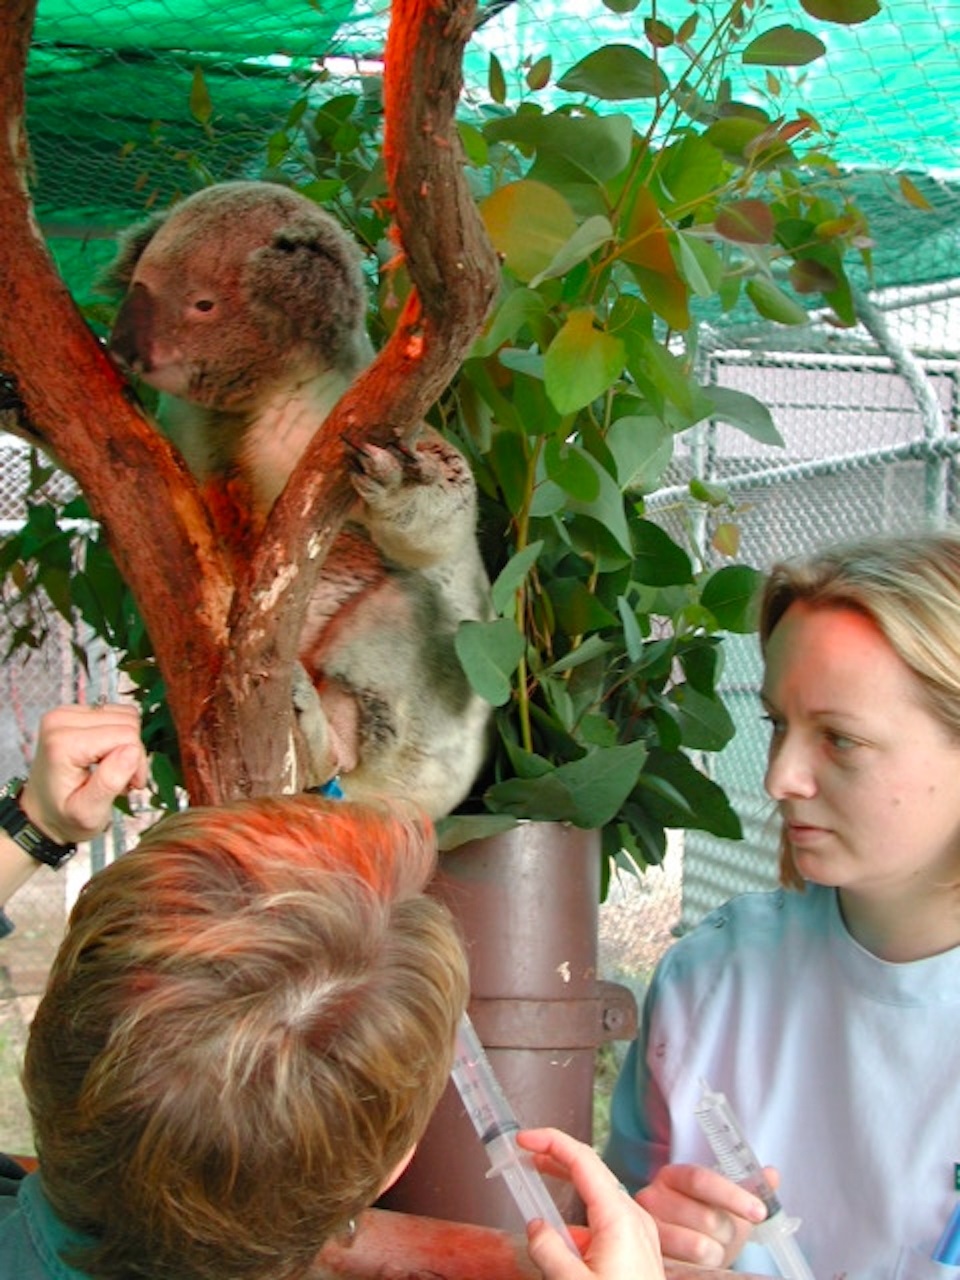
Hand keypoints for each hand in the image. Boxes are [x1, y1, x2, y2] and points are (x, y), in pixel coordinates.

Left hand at [18, 704, 147, 845]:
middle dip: (133, 753)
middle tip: (121, 780)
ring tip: (114, 769)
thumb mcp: (88, 813)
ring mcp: (65, 713)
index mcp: (63, 743)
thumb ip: (109, 782)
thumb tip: (132, 751)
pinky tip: (108, 756)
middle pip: (127, 722)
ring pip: (125, 716)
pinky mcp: (74, 712)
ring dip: (128, 744)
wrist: (42, 813)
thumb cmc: (64, 816)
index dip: (136, 763)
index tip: (129, 786)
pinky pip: (116, 713)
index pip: (126, 735)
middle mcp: (60, 721)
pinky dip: (120, 736)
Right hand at [518, 1128, 663, 1279]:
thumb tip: (537, 1226)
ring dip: (567, 1179)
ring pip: (599, 1191)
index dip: (551, 1142)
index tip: (523, 1138)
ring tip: (538, 1174)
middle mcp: (633, 1218)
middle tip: (525, 1151)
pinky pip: (606, 1215)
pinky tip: (561, 1226)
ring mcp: (639, 1232)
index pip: (583, 1161)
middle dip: (556, 1155)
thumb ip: (549, 1250)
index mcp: (619, 1218)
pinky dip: (580, 1206)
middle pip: (592, 1170)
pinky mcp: (638, 1249)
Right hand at [636, 1162, 775, 1268]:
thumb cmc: (703, 1228)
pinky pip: (686, 1269)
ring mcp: (649, 1228)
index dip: (733, 1196)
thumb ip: (749, 1188)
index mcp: (673, 1177)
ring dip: (715, 1255)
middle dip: (727, 1234)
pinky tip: (700, 1264)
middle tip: (723, 1238)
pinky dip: (703, 1268)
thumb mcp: (727, 1207)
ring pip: (699, 1246)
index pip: (701, 1179)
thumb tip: (772, 1174)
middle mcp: (653, 1197)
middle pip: (706, 1217)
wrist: (683, 1257)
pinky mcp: (651, 1254)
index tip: (760, 1212)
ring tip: (710, 1252)